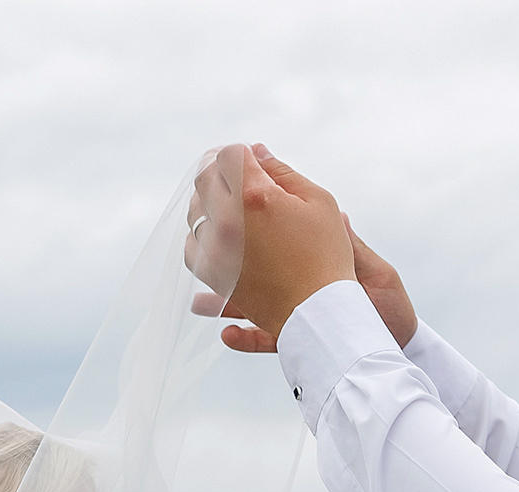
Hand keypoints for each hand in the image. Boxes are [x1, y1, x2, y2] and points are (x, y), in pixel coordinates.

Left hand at [186, 144, 353, 348]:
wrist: (320, 313)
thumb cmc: (327, 256)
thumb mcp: (318, 202)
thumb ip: (282, 172)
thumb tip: (256, 152)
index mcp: (255, 195)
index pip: (229, 155)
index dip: (240, 154)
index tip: (251, 162)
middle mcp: (228, 221)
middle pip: (205, 179)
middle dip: (221, 173)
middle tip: (239, 180)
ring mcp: (217, 250)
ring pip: (194, 213)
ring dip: (210, 204)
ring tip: (233, 209)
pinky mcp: (214, 276)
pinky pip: (192, 248)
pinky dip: (202, 238)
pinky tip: (221, 237)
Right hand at [218, 225, 417, 356]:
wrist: (398, 352)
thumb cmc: (392, 307)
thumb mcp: (372, 269)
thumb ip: (348, 241)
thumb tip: (337, 209)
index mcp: (315, 262)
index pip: (281, 235)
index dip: (257, 222)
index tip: (230, 208)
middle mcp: (299, 285)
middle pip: (255, 269)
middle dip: (225, 261)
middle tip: (199, 251)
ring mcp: (296, 313)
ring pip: (252, 304)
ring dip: (223, 302)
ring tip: (199, 304)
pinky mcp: (297, 342)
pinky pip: (264, 340)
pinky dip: (244, 339)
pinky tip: (227, 335)